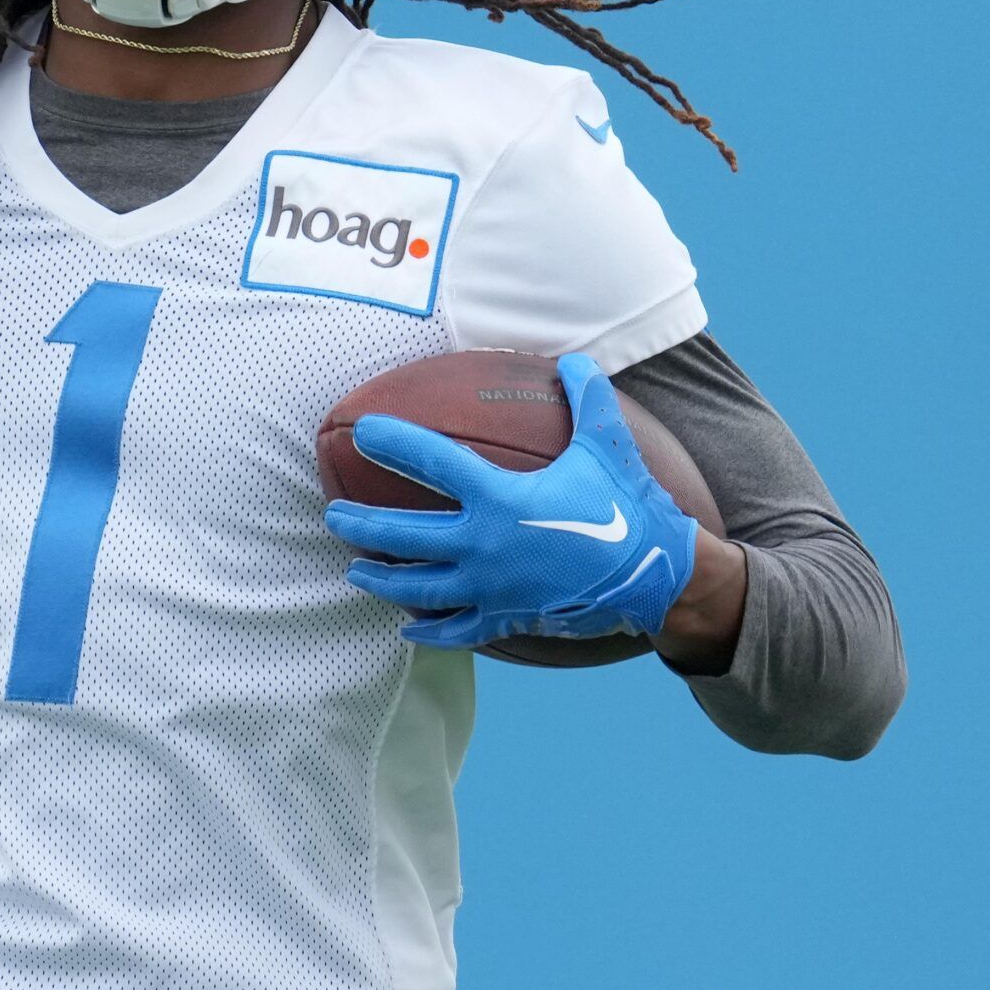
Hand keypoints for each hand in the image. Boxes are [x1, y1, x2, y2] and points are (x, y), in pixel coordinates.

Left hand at [324, 351, 699, 649]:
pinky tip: (406, 628)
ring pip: (418, 587)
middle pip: (405, 534)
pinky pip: (456, 629)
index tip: (362, 431)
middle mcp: (484, 545)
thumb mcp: (606, 445)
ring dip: (382, 578)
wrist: (655, 576)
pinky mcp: (506, 617)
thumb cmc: (627, 506)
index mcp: (500, 498)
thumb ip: (586, 398)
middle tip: (333, 515)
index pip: (432, 463)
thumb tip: (574, 359)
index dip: (394, 442)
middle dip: (362, 524)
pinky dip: (428, 630)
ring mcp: (491, 587)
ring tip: (355, 571)